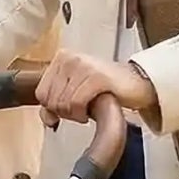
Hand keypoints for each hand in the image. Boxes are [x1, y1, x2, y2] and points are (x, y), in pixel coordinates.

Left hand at [34, 49, 158, 125]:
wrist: (137, 84)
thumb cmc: (106, 89)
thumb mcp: (75, 92)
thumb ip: (55, 105)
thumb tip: (47, 120)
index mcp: (61, 58)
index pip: (41, 93)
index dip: (54, 108)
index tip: (71, 107)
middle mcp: (70, 58)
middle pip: (51, 100)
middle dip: (66, 112)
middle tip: (83, 109)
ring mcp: (83, 65)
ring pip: (63, 103)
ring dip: (76, 114)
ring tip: (89, 108)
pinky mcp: (96, 77)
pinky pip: (76, 103)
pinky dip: (82, 114)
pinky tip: (93, 110)